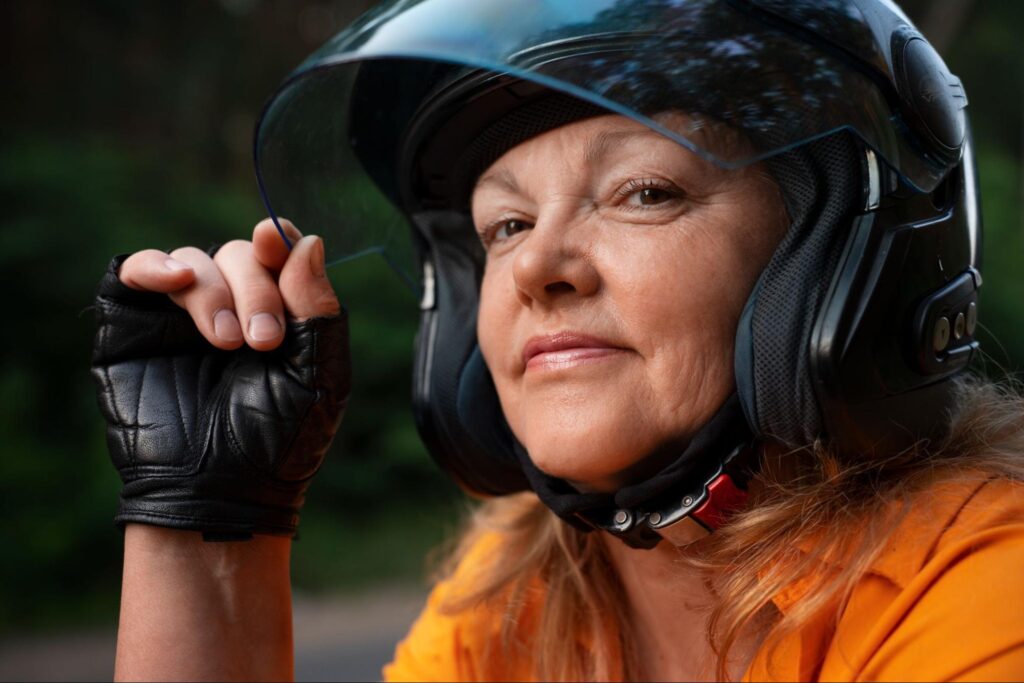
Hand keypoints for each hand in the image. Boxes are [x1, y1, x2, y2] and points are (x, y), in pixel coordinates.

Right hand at [91, 219, 349, 538]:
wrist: (221, 495)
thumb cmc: (278, 441)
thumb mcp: (319, 374)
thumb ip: (317, 306)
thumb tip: (307, 240)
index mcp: (280, 312)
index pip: (279, 251)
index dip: (279, 240)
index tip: (275, 242)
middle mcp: (231, 305)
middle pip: (240, 254)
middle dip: (255, 289)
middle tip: (263, 341)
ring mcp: (180, 313)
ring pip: (194, 259)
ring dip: (214, 293)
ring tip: (226, 344)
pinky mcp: (133, 325)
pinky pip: (135, 270)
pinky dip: (153, 265)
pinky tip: (176, 281)